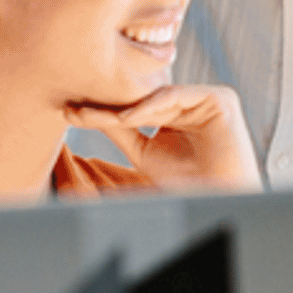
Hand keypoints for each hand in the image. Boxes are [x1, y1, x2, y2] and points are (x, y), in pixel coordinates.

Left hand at [65, 84, 262, 191]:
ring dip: (128, 107)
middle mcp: (194, 102)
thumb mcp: (143, 152)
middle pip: (146, 98)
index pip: (138, 107)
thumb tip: (85, 113)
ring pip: (159, 95)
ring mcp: (207, 98)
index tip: (72, 113)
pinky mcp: (220, 98)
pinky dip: (152, 105)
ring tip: (95, 116)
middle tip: (75, 109)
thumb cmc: (186, 182)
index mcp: (179, 114)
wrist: (216, 197)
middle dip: (110, 104)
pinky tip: (128, 117)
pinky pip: (178, 95)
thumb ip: (120, 130)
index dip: (106, 111)